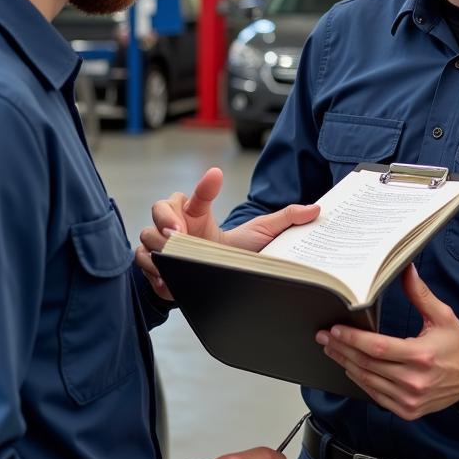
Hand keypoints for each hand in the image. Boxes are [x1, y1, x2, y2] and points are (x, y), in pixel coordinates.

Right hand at [136, 167, 317, 298]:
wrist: (218, 281)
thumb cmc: (236, 254)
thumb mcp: (262, 235)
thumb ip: (286, 220)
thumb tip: (316, 210)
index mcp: (198, 210)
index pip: (195, 192)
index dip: (204, 185)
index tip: (217, 176)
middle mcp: (176, 223)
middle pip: (158, 211)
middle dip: (166, 220)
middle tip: (180, 235)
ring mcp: (162, 244)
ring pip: (147, 237)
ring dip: (158, 249)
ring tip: (172, 261)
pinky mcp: (154, 265)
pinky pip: (143, 264)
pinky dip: (153, 271)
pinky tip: (168, 281)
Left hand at [316, 265, 458, 420]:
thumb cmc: (458, 346)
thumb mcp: (443, 316)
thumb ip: (420, 294)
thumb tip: (406, 268)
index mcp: (420, 356)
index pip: (376, 348)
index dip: (352, 339)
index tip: (334, 330)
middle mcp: (413, 381)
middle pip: (366, 364)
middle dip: (340, 349)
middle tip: (323, 337)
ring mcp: (409, 399)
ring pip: (367, 381)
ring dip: (345, 364)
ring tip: (331, 349)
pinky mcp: (407, 411)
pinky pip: (375, 395)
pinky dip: (360, 381)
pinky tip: (350, 367)